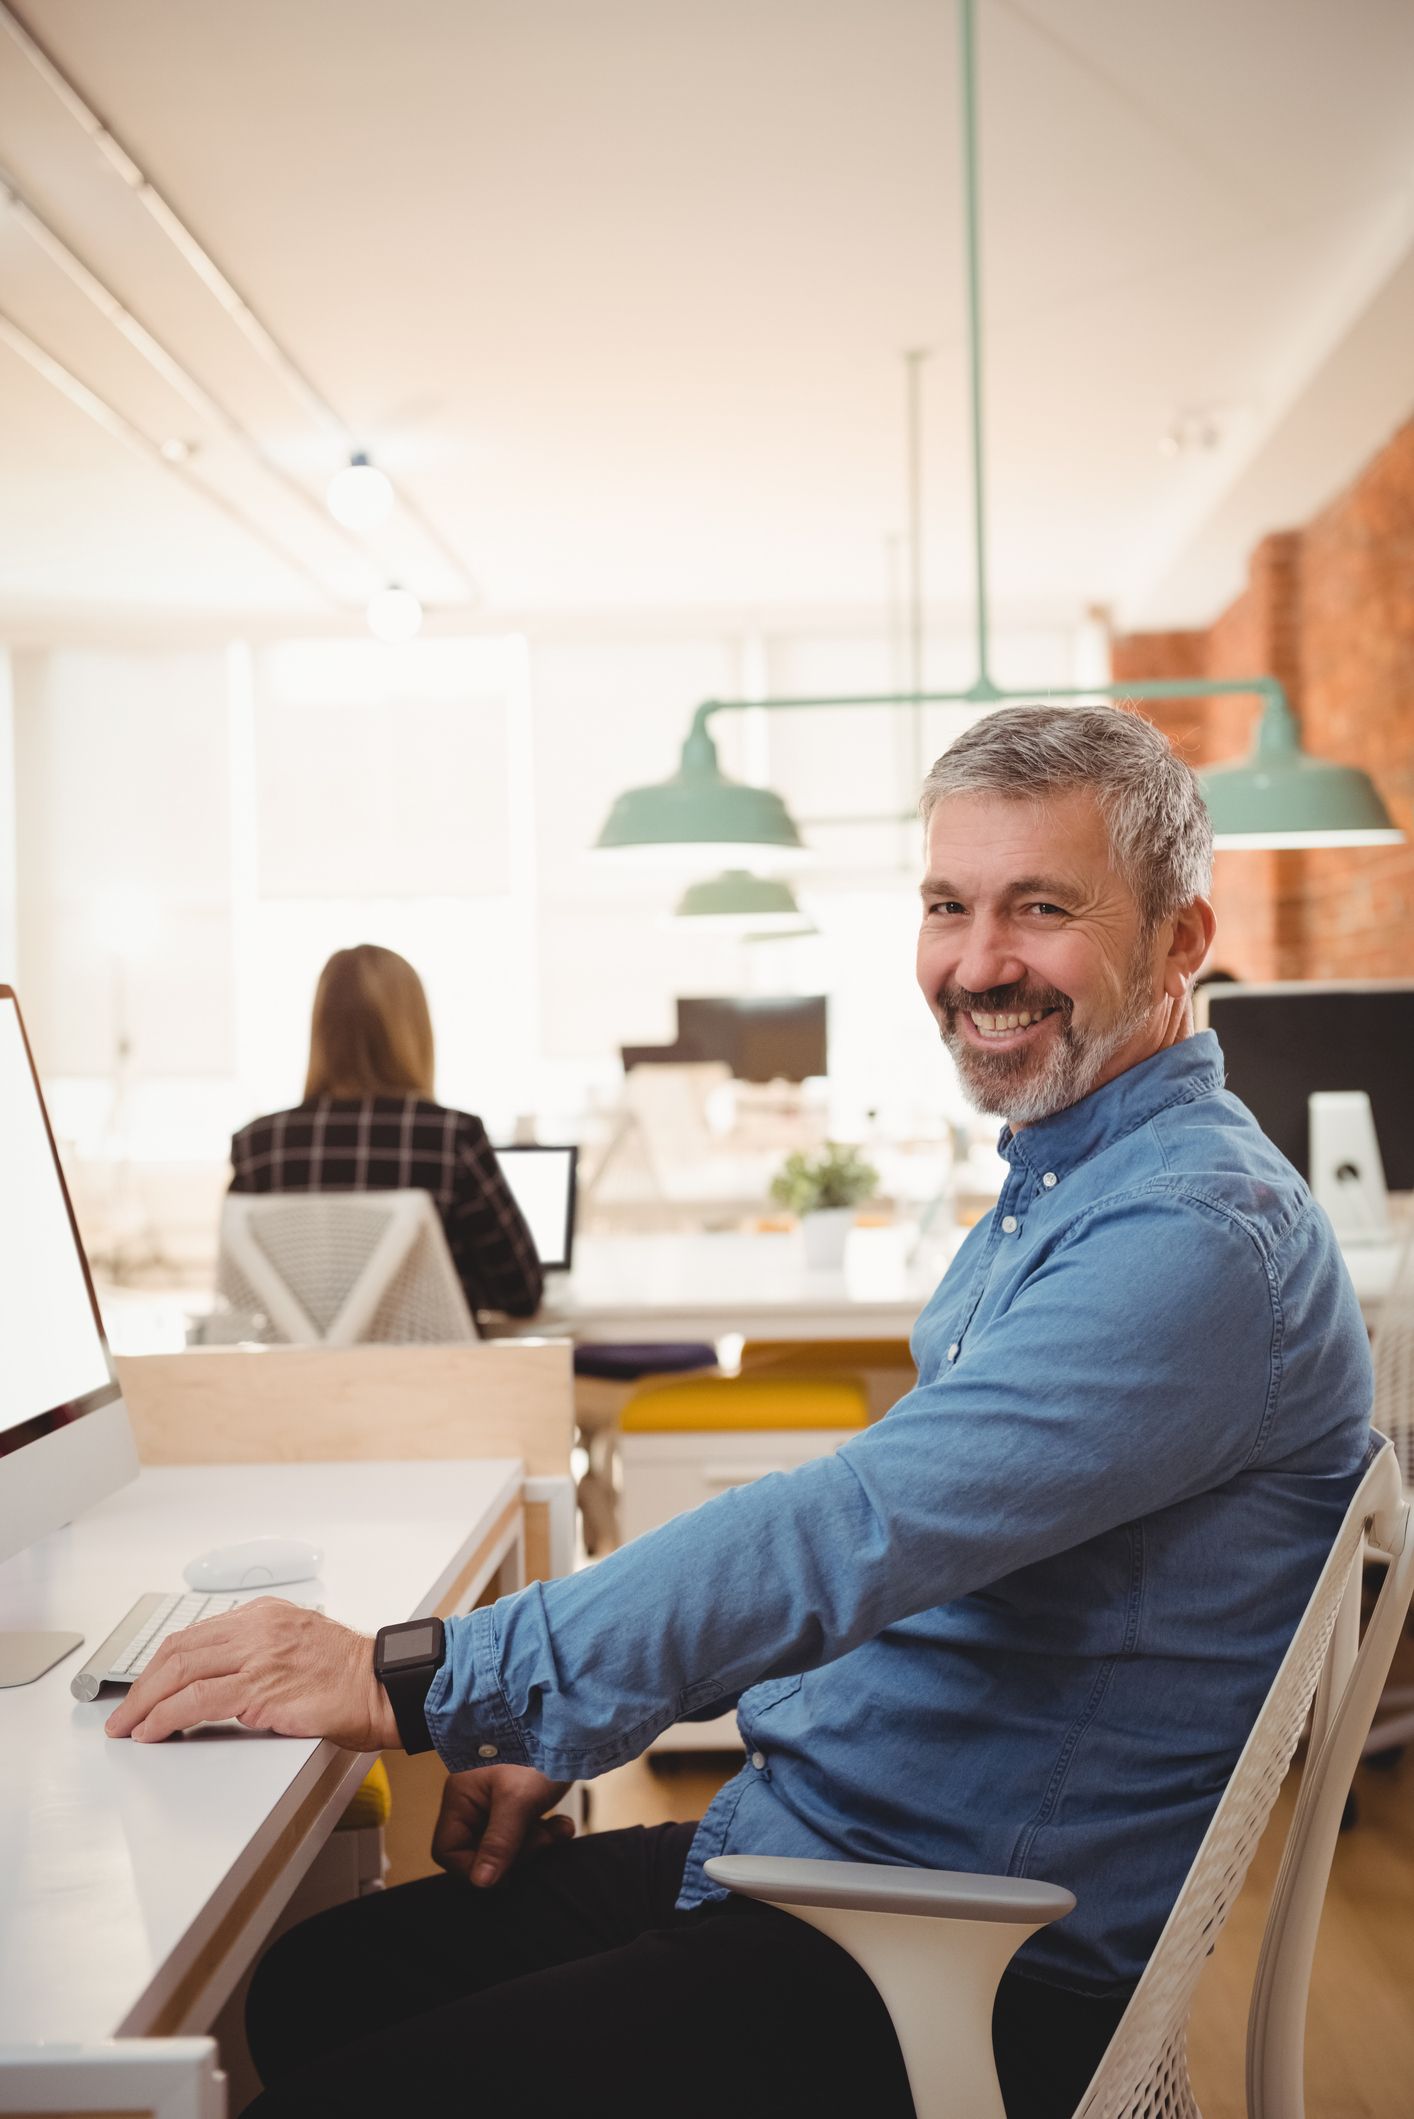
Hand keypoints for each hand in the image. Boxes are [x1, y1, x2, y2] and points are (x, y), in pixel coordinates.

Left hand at [104, 1598, 398, 1749]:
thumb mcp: (298, 1642)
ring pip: (180, 1671)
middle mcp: (257, 1628)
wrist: (382, 1687)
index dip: (161, 1664)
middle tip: (124, 1712)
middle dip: (143, 1684)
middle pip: (178, 1649)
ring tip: (129, 1725)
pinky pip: (195, 1701)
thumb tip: (221, 1677)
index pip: (195, 1634)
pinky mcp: (259, 1689)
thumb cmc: (348, 1675)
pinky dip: (165, 1716)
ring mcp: (257, 1656)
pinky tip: (154, 1730)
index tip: (145, 1686)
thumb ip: (261, 1649)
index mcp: (265, 1614)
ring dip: (145, 1702)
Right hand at [432, 1764, 573, 1887]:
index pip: (448, 1849)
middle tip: (541, 1841)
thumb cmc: (538, 1754)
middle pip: (479, 1851)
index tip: (507, 1872)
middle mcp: (474, 1799)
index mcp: (461, 1795)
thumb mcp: (519, 1800)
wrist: (574, 1728)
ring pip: (506, 1845)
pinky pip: (525, 1832)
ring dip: (534, 1844)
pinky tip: (562, 1826)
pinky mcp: (520, 1802)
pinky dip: (545, 1834)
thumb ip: (499, 1842)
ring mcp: (497, 1800)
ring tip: (556, 1832)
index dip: (473, 1867)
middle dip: (515, 1854)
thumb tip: (481, 1883)